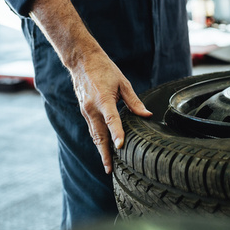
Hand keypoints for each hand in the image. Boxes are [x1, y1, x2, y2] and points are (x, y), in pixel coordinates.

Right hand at [69, 51, 151, 174]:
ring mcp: (86, 111)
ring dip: (101, 150)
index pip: (112, 120)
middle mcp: (92, 108)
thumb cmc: (105, 69)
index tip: (120, 146)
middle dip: (105, 153)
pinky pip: (92, 128)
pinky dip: (98, 140)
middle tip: (110, 169)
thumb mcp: (123, 83)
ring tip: (108, 164)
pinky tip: (104, 148)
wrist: (82, 61)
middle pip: (99, 135)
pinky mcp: (84, 111)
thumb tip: (147, 115)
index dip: (116, 134)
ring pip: (94, 134)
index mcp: (103, 99)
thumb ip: (134, 101)